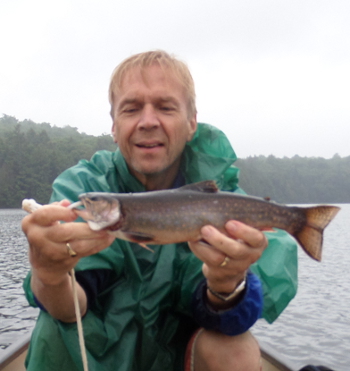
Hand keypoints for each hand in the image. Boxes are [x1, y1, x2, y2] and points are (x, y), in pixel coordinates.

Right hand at [21, 200, 114, 320]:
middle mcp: (39, 238)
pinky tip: (108, 239)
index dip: (61, 213)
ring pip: (77, 245)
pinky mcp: (65, 261)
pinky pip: (85, 252)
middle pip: (65, 232)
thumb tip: (68, 203)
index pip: (45, 215)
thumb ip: (56, 209)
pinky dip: (98, 245)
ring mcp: (52, 252)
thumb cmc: (47, 233)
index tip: (75, 213)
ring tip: (108, 231)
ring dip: (96, 238)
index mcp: (32, 223)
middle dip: (86, 228)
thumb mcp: (45, 220)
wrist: (44, 264)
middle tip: (102, 222)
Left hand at [188, 220, 267, 307]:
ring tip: (198, 233)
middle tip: (206, 228)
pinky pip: (208, 261)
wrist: (230, 266)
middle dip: (220, 239)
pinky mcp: (220, 272)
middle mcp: (250, 256)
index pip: (256, 238)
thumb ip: (239, 217)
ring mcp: (235, 266)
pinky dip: (199, 249)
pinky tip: (193, 240)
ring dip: (206, 245)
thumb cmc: (236, 237)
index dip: (244, 231)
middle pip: (237, 250)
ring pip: (219, 258)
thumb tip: (217, 196)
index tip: (229, 223)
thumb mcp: (244, 229)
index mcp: (258, 242)